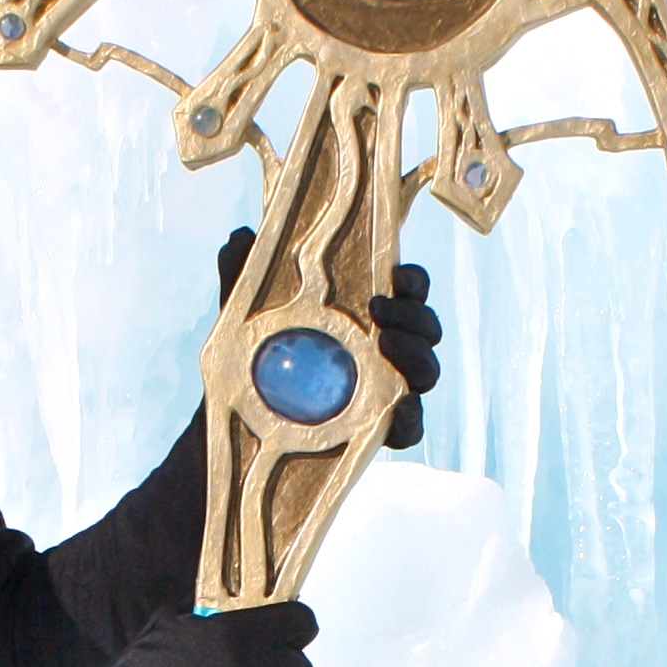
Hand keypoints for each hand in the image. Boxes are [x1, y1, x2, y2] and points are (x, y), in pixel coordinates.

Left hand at [214, 230, 440, 448]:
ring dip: (417, 356)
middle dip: (414, 315)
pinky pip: (411, 427)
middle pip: (426, 328)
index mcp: (370, 313)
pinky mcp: (382, 428)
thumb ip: (244, 273)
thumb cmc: (257, 351)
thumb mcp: (247, 310)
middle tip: (379, 311)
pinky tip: (400, 408)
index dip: (412, 281)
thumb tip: (240, 238)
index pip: (409, 290)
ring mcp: (389, 388)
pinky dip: (411, 418)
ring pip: (427, 371)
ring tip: (385, 345)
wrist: (243, 417)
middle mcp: (388, 348)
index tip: (395, 276)